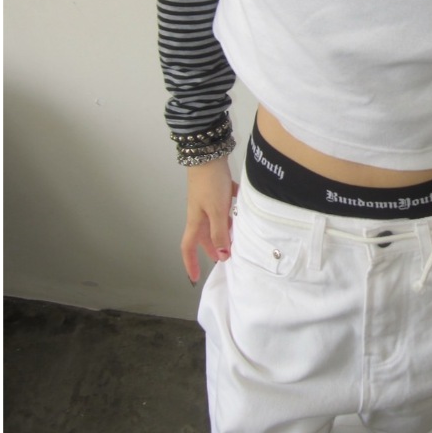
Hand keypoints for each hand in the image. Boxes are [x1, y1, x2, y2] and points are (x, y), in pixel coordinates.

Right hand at [181, 157, 236, 284]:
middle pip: (205, 236)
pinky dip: (233, 211)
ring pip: (216, 222)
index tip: (194, 278)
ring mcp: (208, 201)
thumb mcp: (216, 211)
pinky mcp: (217, 190)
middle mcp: (199, 213)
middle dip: (214, 249)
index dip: (190, 263)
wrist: (208, 154)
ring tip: (239, 238)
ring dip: (225, 231)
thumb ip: (220, 232)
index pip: (188, 247)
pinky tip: (244, 211)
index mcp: (195, 220)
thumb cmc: (209, 183)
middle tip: (227, 258)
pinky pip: (225, 206)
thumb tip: (222, 254)